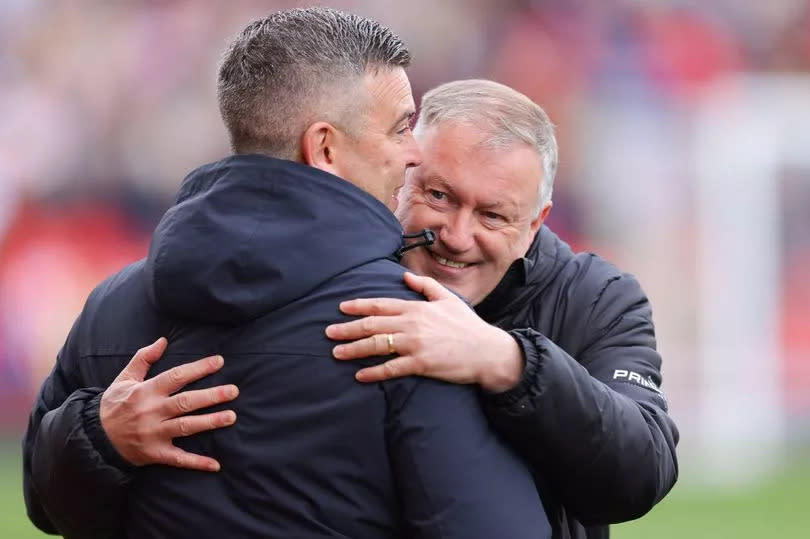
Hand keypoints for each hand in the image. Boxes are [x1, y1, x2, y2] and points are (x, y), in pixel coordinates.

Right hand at [100, 337, 238, 470]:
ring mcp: (153, 434)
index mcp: (146, 391)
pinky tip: (215, 464)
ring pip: (186, 427)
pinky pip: (178, 459)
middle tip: (234, 391)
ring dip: (210, 422)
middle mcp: (151, 412)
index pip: (176, 376)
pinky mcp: (154, 453)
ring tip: (232, 417)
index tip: (219, 361)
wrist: (92, 438)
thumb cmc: (114, 405)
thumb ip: (143, 358)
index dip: (198, 368)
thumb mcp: (124, 379)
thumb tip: (163, 340)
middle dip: (211, 396)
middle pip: (186, 402)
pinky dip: (196, 462)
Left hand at [326, 272, 524, 391]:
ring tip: (336, 353)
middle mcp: (412, 324)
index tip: (341, 308)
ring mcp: (415, 344)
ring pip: (377, 345)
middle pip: (372, 324)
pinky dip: (374, 373)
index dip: (358, 306)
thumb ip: (425, 286)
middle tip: (328, 332)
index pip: (381, 304)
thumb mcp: (447, 299)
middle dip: (347, 328)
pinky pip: (391, 369)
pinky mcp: (420, 364)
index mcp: (416, 308)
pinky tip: (360, 375)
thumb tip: (405, 275)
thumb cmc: (467, 326)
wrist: (486, 351)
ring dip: (354, 349)